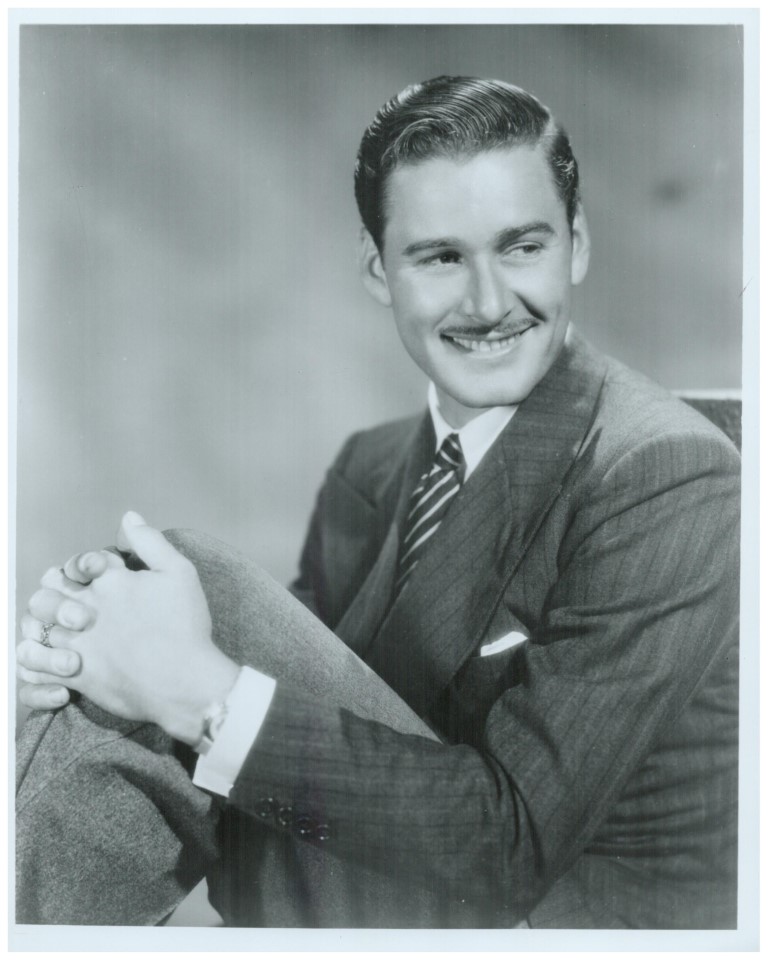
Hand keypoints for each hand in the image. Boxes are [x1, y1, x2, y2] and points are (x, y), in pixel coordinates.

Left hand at [24, 512, 238, 744]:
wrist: (185, 680)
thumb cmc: (185, 626)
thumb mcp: (180, 573)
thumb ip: (151, 542)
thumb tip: (128, 517)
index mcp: (110, 581)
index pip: (79, 564)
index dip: (81, 567)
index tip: (92, 577)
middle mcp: (87, 608)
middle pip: (48, 592)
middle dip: (52, 594)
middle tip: (67, 604)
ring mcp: (78, 642)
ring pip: (37, 627)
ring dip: (40, 626)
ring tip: (54, 631)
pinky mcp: (76, 674)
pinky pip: (37, 667)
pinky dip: (36, 662)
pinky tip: (47, 659)